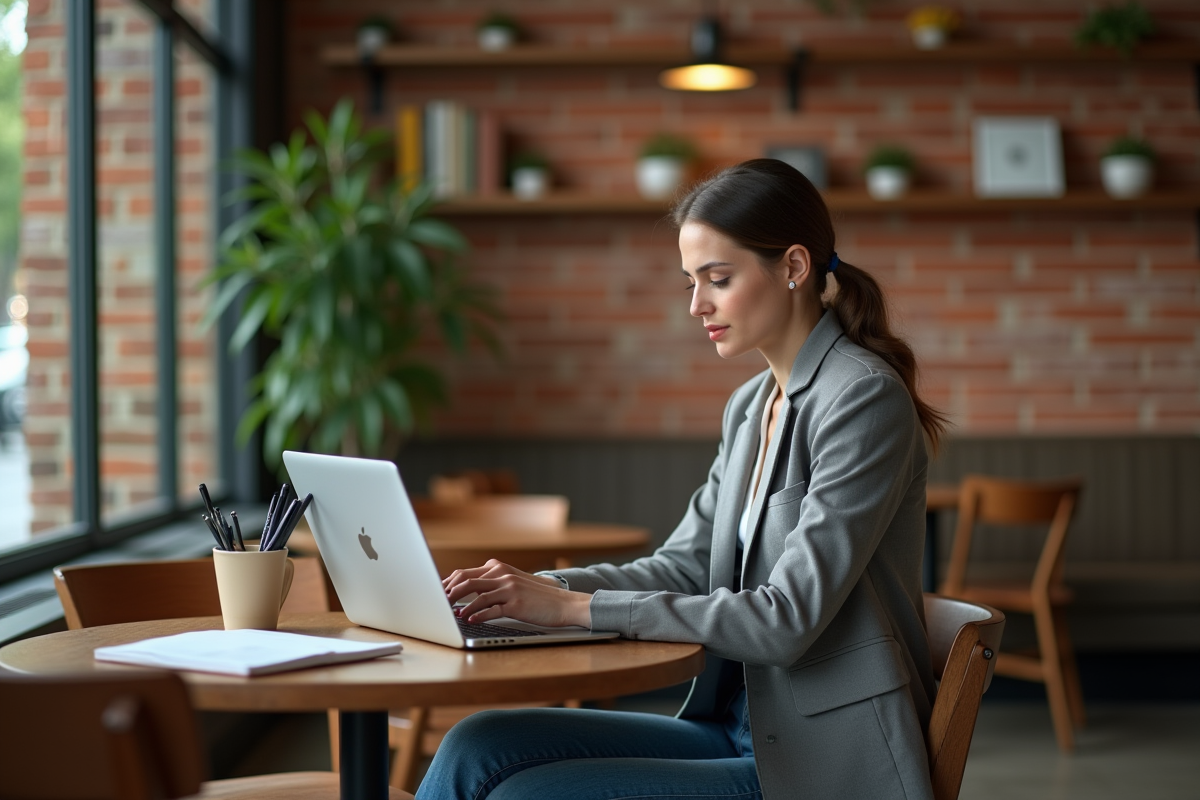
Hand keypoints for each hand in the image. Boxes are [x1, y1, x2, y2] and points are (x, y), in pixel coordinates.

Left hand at [443, 559, 591, 628]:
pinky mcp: (515, 604)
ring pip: (477, 595)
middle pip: (467, 581)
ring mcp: (509, 589)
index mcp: (499, 568)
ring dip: (461, 605)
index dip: (449, 583)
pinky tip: (470, 619)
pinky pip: (492, 609)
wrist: (562, 603)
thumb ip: (492, 584)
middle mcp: (502, 575)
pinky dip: (478, 615)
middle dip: (449, 593)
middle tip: (439, 604)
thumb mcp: (513, 584)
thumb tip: (466, 591)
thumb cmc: (536, 597)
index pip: (466, 573)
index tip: (438, 593)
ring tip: (452, 615)